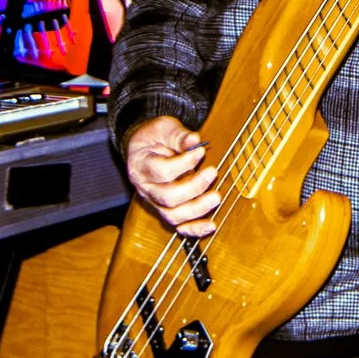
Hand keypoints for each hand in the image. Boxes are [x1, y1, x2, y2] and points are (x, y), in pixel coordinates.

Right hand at [124, 114, 217, 236]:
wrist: (144, 148)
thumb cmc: (155, 137)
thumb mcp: (164, 128)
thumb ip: (178, 135)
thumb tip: (194, 140)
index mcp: (141, 165)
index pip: (162, 171)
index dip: (184, 163)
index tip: (201, 150)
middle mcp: (146, 189)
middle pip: (167, 197)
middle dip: (194, 187)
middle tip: (213, 172)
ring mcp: (155, 203)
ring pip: (173, 216)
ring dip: (197, 209)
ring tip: (216, 196)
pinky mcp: (166, 211)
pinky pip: (178, 226)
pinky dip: (194, 229)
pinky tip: (211, 225)